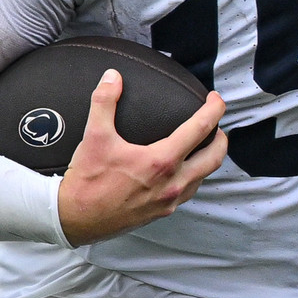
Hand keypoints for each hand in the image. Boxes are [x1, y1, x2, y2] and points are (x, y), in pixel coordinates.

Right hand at [56, 71, 227, 246]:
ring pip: (203, 176)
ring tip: (203, 145)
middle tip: (217, 124)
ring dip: (209, 159)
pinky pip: (188, 191)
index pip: (200, 129)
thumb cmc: (87, 181)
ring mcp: (169, 200)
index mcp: (161, 161)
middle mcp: (172, 182)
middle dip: (221, 137)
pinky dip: (194, 176)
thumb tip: (112, 77)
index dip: (214, 110)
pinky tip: (183, 170)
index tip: (215, 99)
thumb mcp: (94, 137)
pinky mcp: (161, 212)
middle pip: (214, 157)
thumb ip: (104, 102)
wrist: (76, 220)